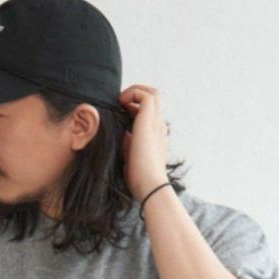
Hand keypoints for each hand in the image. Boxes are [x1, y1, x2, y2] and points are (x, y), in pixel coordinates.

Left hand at [119, 84, 170, 201]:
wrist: (150, 186)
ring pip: (152, 93)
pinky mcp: (149, 121)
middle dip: (135, 95)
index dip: (134, 108)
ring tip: (120, 102)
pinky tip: (121, 103)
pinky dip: (133, 93)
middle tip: (120, 104)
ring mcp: (156, 123)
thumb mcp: (131, 159)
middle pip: (154, 98)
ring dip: (135, 91)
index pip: (149, 113)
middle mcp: (158, 127)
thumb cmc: (140, 180)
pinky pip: (146, 95)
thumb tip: (124, 135)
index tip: (120, 114)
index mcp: (155, 137)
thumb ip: (129, 146)